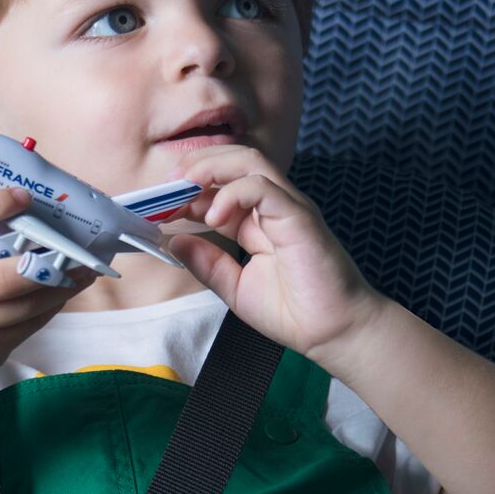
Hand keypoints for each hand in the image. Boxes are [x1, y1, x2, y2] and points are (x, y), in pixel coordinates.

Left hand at [167, 145, 385, 363]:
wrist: (336, 333)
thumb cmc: (296, 312)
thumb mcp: (236, 288)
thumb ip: (206, 263)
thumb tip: (172, 242)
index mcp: (257, 221)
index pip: (218, 186)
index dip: (185, 191)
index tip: (158, 207)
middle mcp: (273, 207)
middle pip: (232, 159)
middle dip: (193, 167)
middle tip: (166, 190)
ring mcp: (288, 208)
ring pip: (248, 161)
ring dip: (209, 168)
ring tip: (185, 189)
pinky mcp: (299, 217)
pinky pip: (263, 186)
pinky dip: (232, 193)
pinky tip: (213, 216)